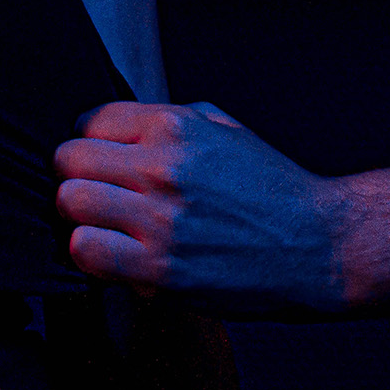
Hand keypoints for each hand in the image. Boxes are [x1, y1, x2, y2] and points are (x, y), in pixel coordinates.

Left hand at [54, 100, 350, 312]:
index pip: (89, 122)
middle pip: (68, 161)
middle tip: (96, 196)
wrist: (322, 246)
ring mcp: (160, 219)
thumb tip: (117, 126)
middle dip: (76, 178)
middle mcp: (161, 167)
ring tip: (102, 226)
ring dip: (80, 217)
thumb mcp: (223, 129)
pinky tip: (114, 256)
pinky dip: (90, 255)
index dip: (91, 144)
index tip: (103, 164)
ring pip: (70, 204)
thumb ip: (167, 120)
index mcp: (173, 127)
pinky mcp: (162, 269)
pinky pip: (87, 252)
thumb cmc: (272, 189)